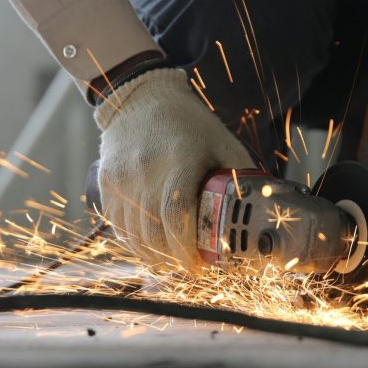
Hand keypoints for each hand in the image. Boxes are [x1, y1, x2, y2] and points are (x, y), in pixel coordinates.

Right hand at [94, 68, 253, 270]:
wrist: (141, 99)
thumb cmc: (188, 123)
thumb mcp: (222, 142)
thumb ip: (240, 176)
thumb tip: (262, 211)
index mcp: (179, 160)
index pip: (177, 215)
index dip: (185, 249)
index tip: (197, 266)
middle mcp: (146, 170)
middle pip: (153, 232)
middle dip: (171, 259)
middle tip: (187, 268)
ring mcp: (122, 177)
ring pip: (132, 234)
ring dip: (151, 256)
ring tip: (168, 262)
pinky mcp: (106, 182)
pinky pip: (116, 224)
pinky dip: (132, 242)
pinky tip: (147, 247)